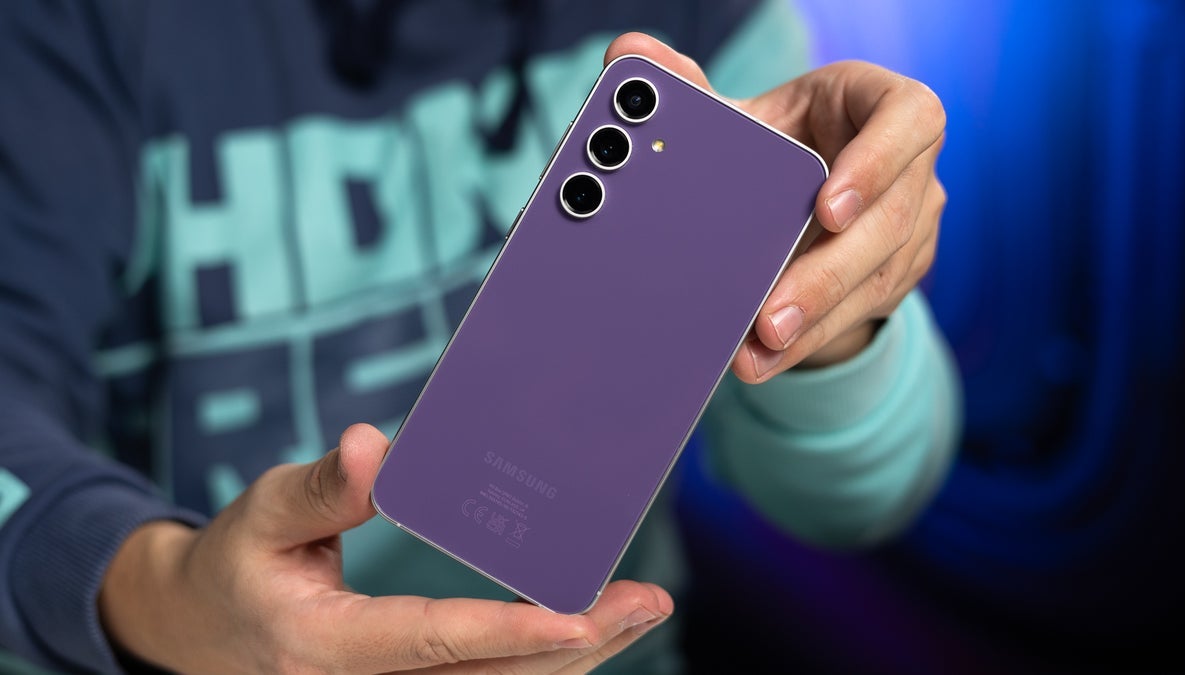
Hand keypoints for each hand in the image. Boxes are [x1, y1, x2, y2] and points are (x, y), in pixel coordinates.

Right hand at [99, 424, 670, 673]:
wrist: (198, 630)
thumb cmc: (234, 564)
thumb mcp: (261, 515)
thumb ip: (324, 488)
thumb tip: (381, 444)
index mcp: (324, 649)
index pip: (430, 642)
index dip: (508, 630)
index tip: (578, 613)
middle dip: (576, 646)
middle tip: (646, 602)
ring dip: (574, 657)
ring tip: (639, 611)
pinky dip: (540, 660)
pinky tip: (587, 630)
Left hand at [605, 34, 946, 380]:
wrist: (809, 191)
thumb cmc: (781, 140)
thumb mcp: (745, 116)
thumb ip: (689, 88)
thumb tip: (626, 54)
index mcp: (880, 107)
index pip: (909, 119)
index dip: (878, 162)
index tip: (826, 205)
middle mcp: (911, 168)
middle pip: (889, 222)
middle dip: (827, 275)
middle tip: (770, 317)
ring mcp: (913, 226)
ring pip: (877, 280)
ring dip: (814, 320)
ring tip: (758, 351)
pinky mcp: (896, 274)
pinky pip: (860, 313)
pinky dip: (809, 339)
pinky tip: (765, 360)